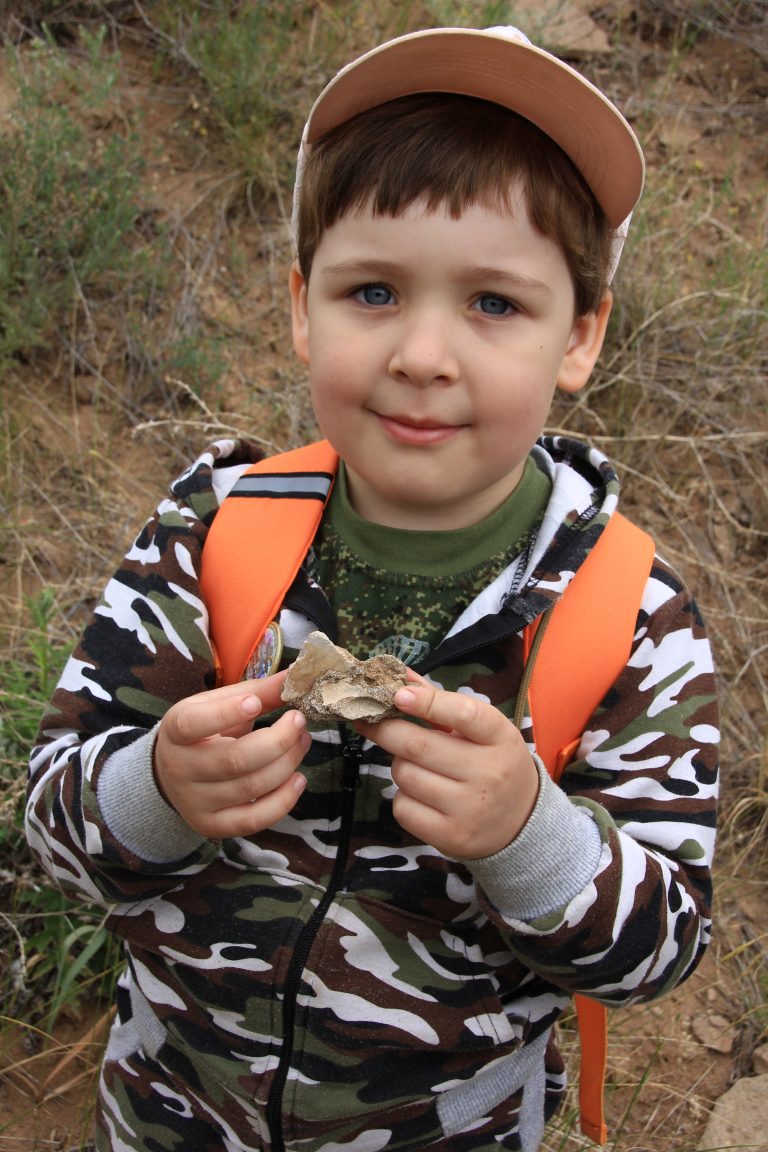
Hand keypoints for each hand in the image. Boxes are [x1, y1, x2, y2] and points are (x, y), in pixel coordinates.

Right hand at [154, 672, 309, 838]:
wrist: (171, 773)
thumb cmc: (203, 731)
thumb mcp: (218, 704)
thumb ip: (256, 692)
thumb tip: (296, 676)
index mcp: (176, 730)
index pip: (193, 724)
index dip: (226, 714)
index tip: (255, 703)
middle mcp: (180, 768)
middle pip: (234, 759)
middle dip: (278, 739)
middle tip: (299, 721)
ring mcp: (194, 801)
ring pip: (250, 786)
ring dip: (288, 763)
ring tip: (302, 742)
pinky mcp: (212, 825)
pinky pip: (253, 819)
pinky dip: (283, 800)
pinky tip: (297, 779)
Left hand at [357, 679, 538, 858]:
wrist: (521, 822)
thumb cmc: (493, 763)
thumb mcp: (482, 731)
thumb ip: (441, 702)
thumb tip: (400, 678)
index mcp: (500, 738)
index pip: (464, 714)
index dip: (427, 701)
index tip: (398, 694)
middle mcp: (489, 773)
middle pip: (418, 746)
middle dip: (386, 729)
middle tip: (370, 721)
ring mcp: (470, 808)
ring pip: (404, 775)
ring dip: (399, 764)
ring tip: (418, 766)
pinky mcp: (451, 836)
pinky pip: (402, 807)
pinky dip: (403, 797)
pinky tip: (422, 795)